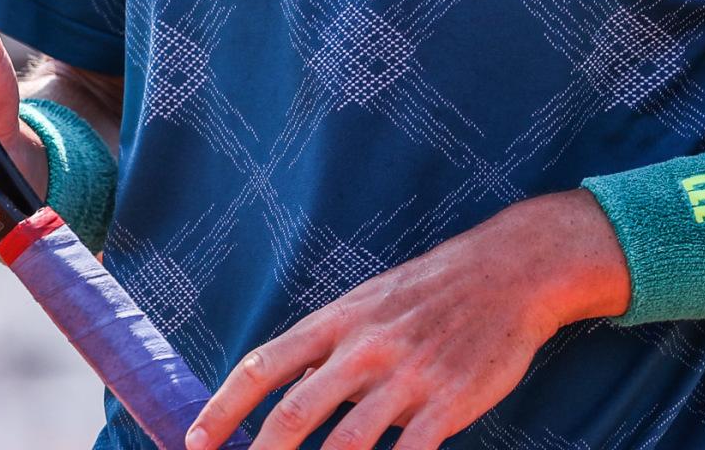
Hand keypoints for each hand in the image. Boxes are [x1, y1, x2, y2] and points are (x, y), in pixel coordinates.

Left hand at [186, 189, 628, 449]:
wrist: (508, 272)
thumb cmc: (431, 291)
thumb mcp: (368, 302)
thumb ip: (329, 345)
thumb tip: (286, 387)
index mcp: (338, 321)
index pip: (263, 366)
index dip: (223, 408)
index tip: (196, 441)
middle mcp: (364, 348)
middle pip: (293, 415)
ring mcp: (406, 378)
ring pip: (343, 446)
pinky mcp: (446, 404)